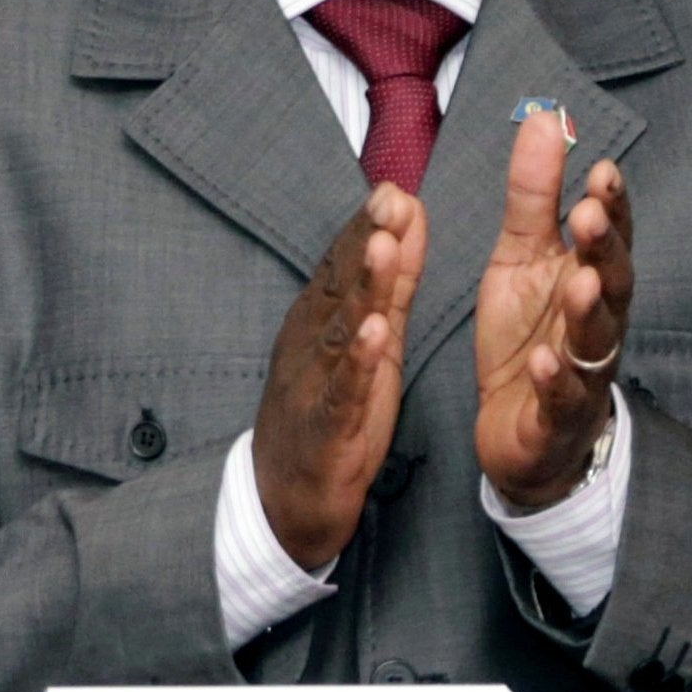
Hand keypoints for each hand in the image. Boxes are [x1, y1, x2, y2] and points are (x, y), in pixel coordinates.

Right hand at [253, 184, 427, 567]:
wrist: (284, 502)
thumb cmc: (330, 413)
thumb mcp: (370, 341)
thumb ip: (392, 285)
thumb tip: (407, 220)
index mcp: (320, 322)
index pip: (342, 266)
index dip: (366, 227)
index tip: (392, 188)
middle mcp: (311, 345)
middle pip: (339, 287)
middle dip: (364, 241)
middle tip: (389, 199)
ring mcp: (314, 385)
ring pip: (341, 331)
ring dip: (363, 289)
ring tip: (383, 248)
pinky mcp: (327, 429)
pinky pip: (344, 392)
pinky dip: (359, 362)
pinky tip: (376, 334)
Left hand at [474, 111, 632, 508]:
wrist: (520, 432)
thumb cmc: (530, 335)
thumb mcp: (520, 256)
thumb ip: (534, 194)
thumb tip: (544, 118)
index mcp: (589, 278)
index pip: (609, 236)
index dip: (610, 206)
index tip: (602, 169)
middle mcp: (598, 323)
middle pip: (614, 283)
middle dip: (604, 249)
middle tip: (589, 214)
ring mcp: (584, 372)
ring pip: (596, 341)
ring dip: (589, 311)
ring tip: (580, 281)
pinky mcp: (558, 418)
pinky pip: (563, 400)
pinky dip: (557, 382)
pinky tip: (546, 365)